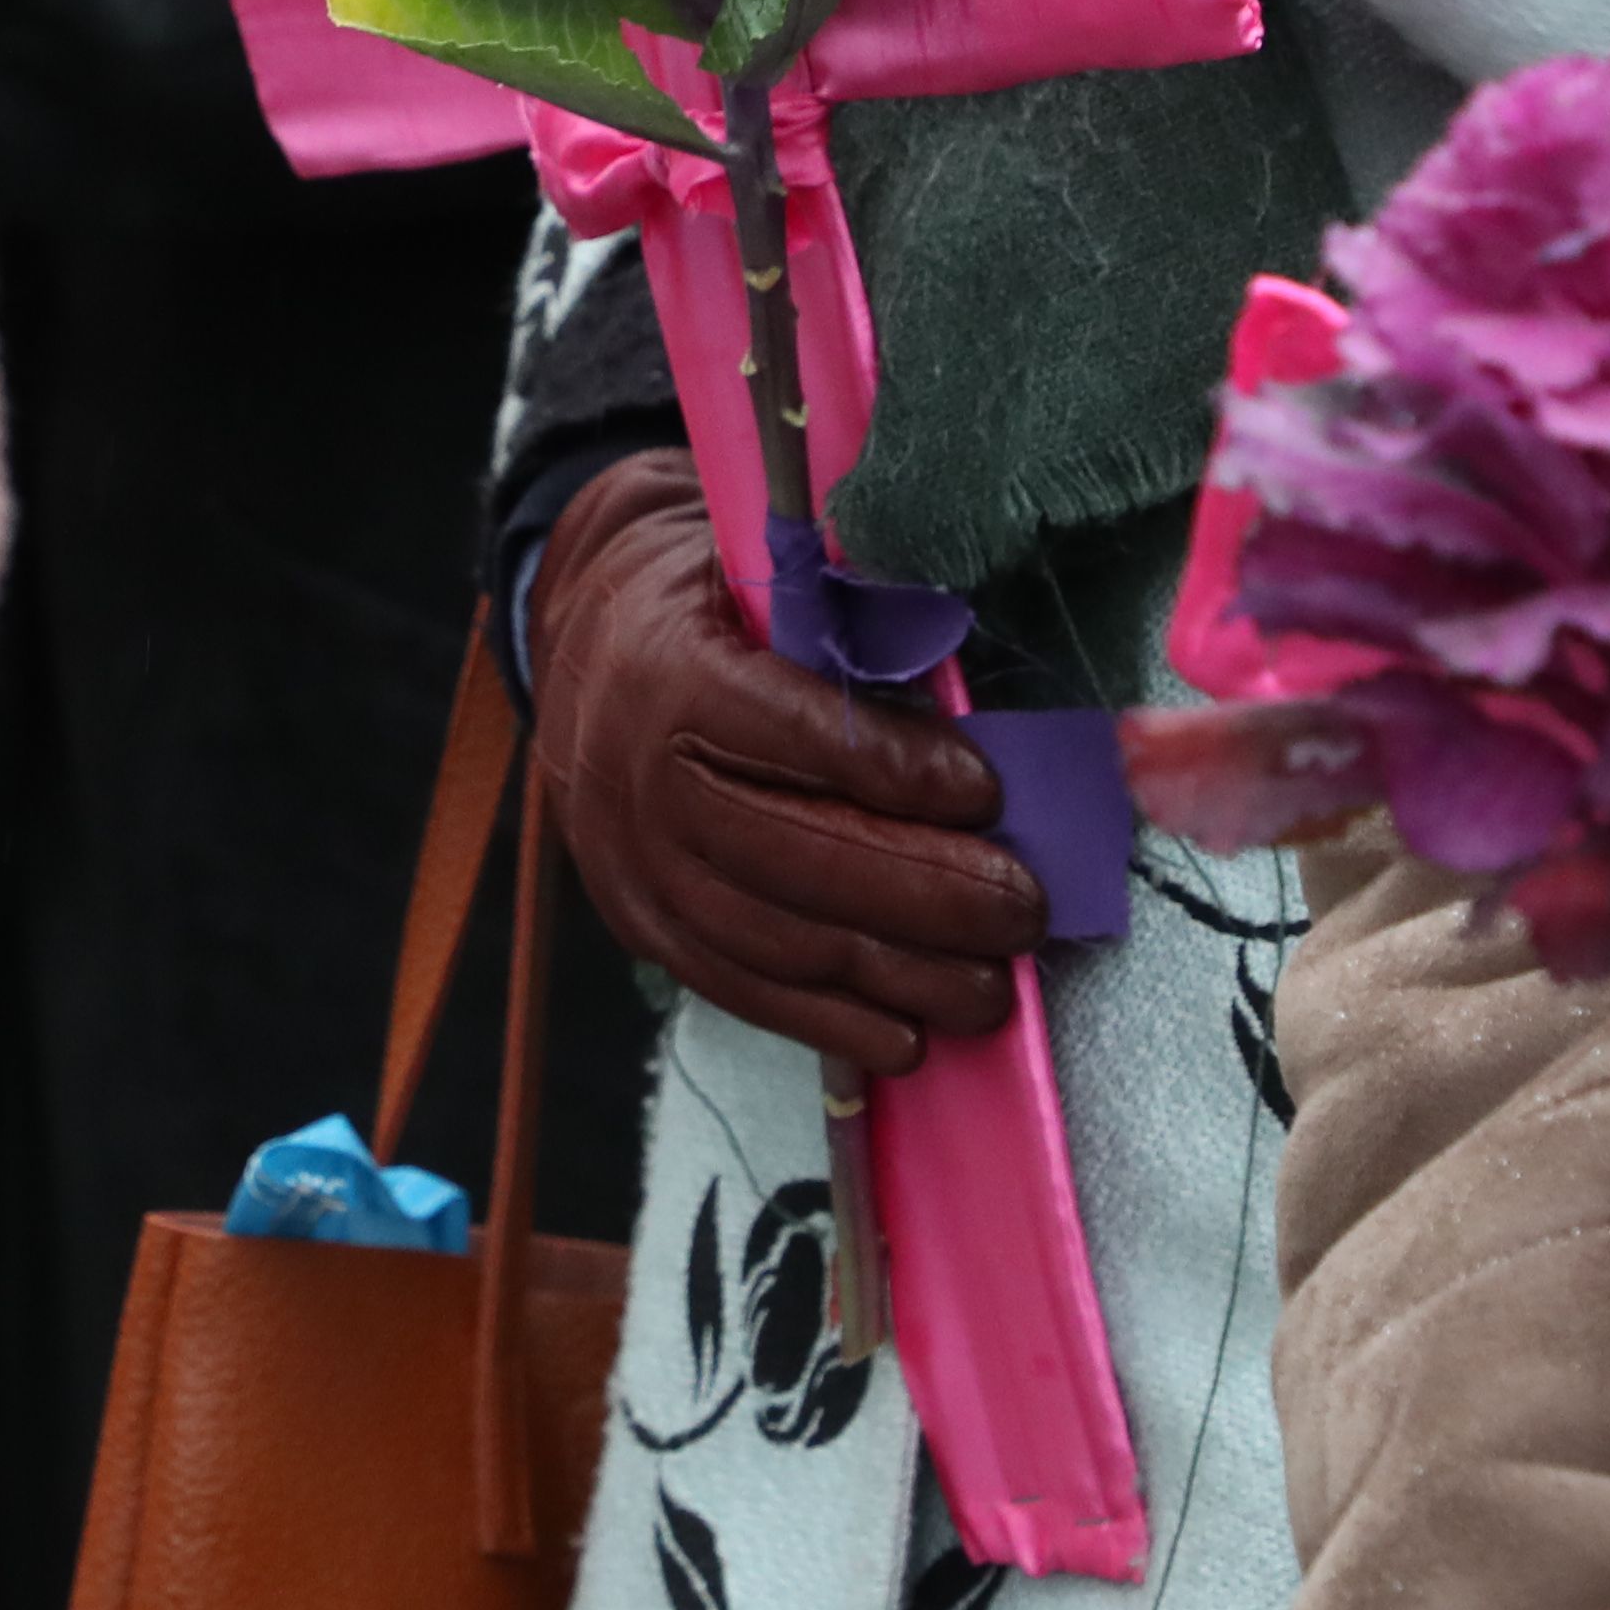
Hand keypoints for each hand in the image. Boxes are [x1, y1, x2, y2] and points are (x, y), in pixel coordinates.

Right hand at [529, 451, 1038, 1073]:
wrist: (590, 652)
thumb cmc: (713, 610)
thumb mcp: (769, 575)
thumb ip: (858, 623)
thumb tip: (974, 691)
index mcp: (670, 671)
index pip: (787, 730)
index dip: (890, 767)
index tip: (986, 791)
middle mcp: (636, 779)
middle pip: (787, 853)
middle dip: (920, 892)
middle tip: (1020, 908)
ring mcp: (633, 866)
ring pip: (770, 939)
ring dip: (892, 973)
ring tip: (989, 986)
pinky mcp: (642, 927)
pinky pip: (739, 989)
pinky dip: (830, 1021)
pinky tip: (908, 1034)